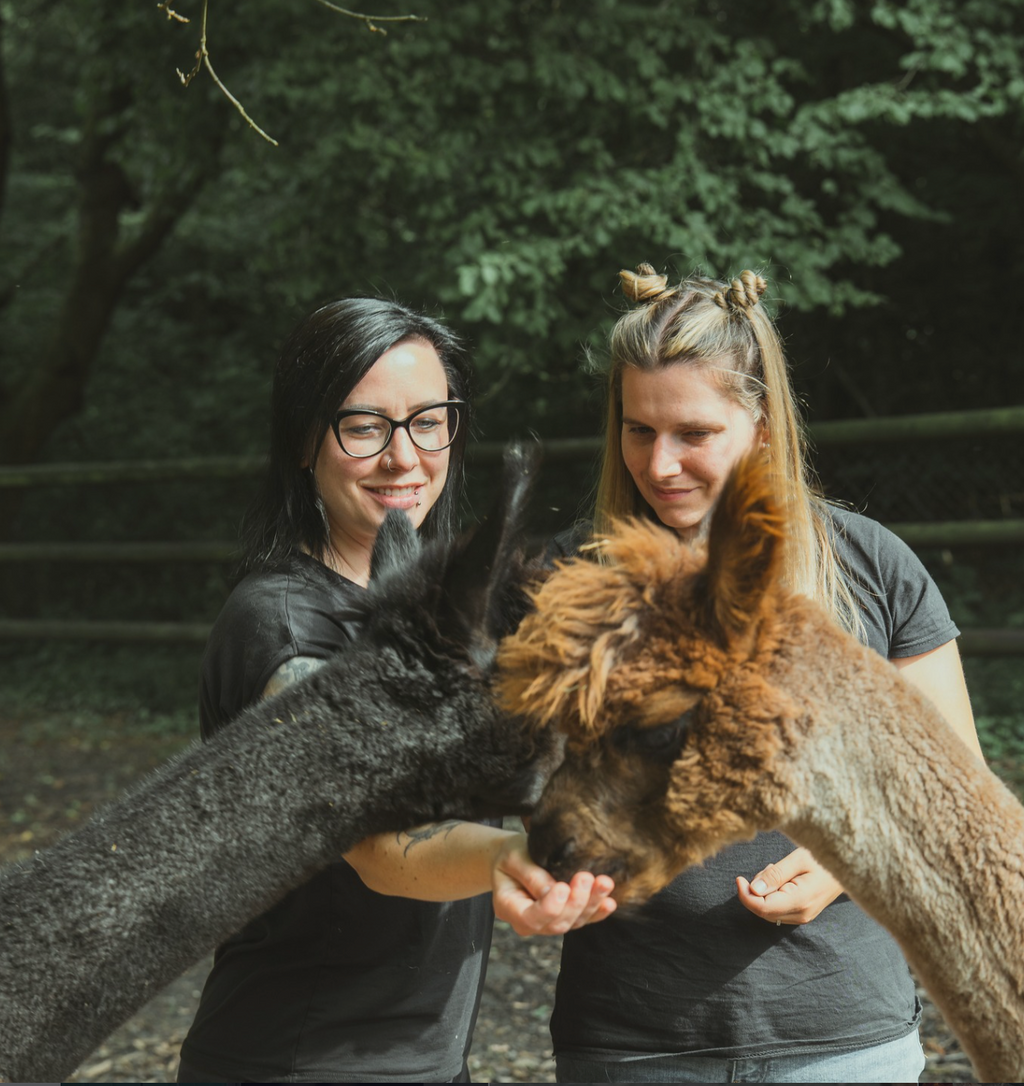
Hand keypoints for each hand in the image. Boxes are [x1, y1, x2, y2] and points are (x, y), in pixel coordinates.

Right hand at [491, 833, 616, 936]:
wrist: (514, 858)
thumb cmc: (510, 855)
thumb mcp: (513, 857)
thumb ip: (530, 875)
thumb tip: (553, 890)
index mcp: (509, 908)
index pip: (531, 917)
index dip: (549, 907)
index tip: (563, 887)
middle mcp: (529, 923)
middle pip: (556, 923)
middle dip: (575, 903)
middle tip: (585, 877)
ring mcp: (549, 922)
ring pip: (574, 922)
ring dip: (591, 904)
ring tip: (604, 883)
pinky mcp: (566, 916)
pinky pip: (584, 919)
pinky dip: (598, 911)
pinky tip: (610, 901)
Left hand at [736, 846, 843, 925]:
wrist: (849, 867)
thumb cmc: (823, 858)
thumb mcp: (798, 859)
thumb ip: (775, 875)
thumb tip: (753, 890)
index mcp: (800, 901)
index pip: (762, 908)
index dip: (745, 895)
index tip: (739, 878)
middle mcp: (801, 914)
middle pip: (763, 911)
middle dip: (755, 891)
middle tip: (767, 869)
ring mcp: (803, 916)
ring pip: (769, 910)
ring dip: (764, 892)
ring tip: (778, 870)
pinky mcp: (802, 913)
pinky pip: (778, 908)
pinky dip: (772, 894)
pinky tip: (782, 878)